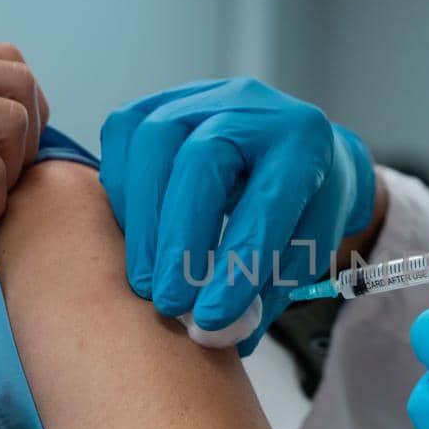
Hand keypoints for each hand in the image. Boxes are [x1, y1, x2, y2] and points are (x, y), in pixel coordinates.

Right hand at [99, 78, 375, 354]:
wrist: (292, 156)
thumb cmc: (299, 210)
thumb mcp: (304, 249)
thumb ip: (265, 287)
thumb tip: (218, 333)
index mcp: (303, 141)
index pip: (268, 202)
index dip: (236, 264)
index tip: (212, 318)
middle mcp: (253, 106)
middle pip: (203, 159)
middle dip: (180, 239)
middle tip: (168, 301)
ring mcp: (201, 96)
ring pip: (154, 141)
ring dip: (143, 221)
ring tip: (146, 282)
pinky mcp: (158, 102)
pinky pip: (124, 137)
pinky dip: (124, 192)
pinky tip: (135, 236)